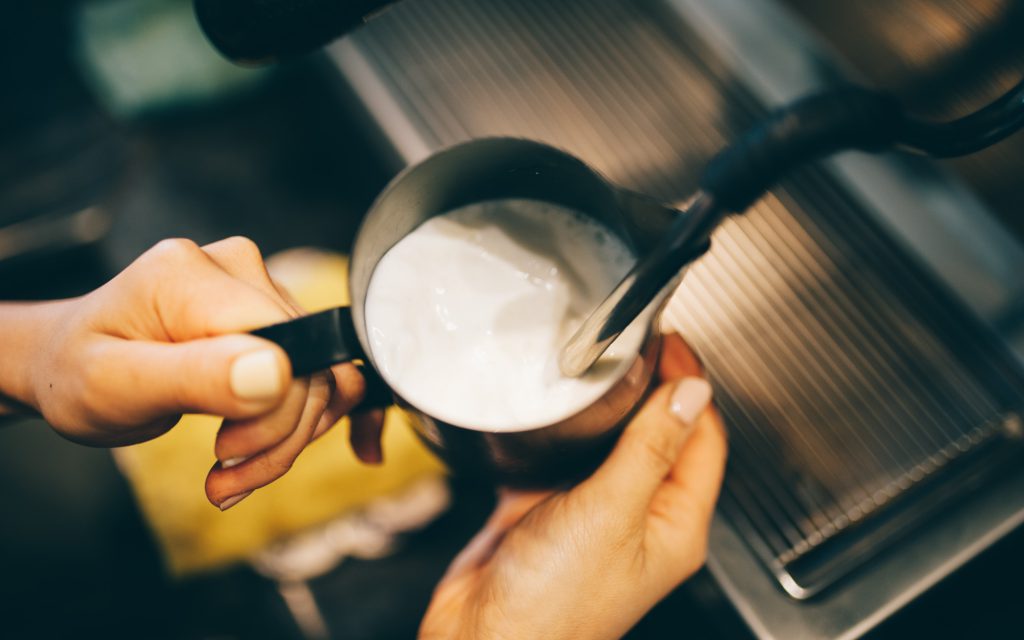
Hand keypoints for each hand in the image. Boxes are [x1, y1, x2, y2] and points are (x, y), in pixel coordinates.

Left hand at [11, 237, 381, 508]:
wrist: (66, 361)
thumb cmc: (76, 374)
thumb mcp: (113, 387)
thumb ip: (195, 377)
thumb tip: (278, 373)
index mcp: (190, 276)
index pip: (285, 348)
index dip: (274, 413)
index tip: (224, 456)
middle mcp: (237, 267)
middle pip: (309, 365)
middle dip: (278, 438)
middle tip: (226, 478)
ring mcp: (260, 286)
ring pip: (320, 375)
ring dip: (289, 438)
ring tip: (234, 473)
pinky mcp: (274, 312)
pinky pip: (320, 370)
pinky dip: (307, 419)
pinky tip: (283, 450)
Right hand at [420, 334, 726, 639]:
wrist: (485, 639)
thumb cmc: (556, 605)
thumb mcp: (613, 512)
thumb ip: (651, 448)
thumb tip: (691, 394)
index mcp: (674, 524)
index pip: (702, 437)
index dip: (691, 386)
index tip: (672, 345)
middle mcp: (637, 517)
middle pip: (659, 435)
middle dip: (650, 388)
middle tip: (635, 345)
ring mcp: (591, 513)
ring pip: (608, 443)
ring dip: (604, 406)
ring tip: (595, 365)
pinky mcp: (545, 509)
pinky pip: (558, 458)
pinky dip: (554, 432)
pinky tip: (545, 409)